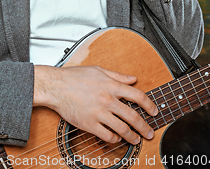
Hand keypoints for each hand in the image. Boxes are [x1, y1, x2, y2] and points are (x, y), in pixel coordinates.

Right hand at [34, 65, 157, 144]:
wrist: (56, 86)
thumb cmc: (74, 76)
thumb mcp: (98, 70)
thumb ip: (117, 75)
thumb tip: (133, 78)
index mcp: (111, 85)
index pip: (137, 96)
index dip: (149, 105)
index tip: (154, 112)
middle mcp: (107, 99)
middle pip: (133, 116)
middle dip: (144, 127)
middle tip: (149, 132)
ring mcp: (99, 113)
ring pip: (122, 129)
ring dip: (132, 137)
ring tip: (136, 140)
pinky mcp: (89, 124)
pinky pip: (107, 136)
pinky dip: (114, 139)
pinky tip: (116, 138)